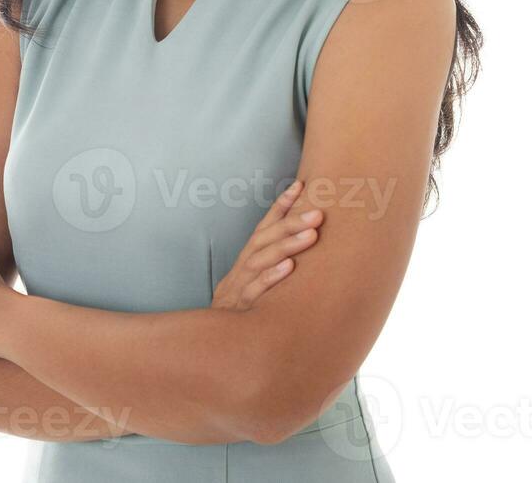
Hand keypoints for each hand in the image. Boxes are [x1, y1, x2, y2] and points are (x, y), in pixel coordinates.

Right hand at [210, 179, 323, 310]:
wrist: (213, 345)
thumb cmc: (241, 312)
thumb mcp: (253, 286)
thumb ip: (272, 269)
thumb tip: (304, 251)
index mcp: (246, 261)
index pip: (263, 228)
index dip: (280, 206)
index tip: (299, 186)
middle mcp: (241, 269)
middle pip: (264, 240)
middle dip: (291, 222)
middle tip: (318, 213)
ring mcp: (238, 287)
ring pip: (260, 260)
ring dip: (286, 245)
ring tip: (312, 234)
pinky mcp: (239, 309)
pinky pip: (254, 291)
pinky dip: (270, 277)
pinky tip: (289, 267)